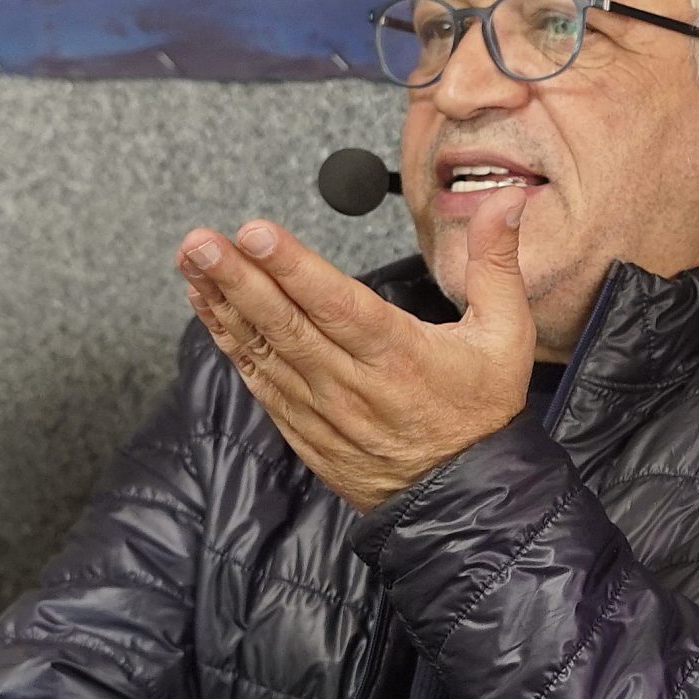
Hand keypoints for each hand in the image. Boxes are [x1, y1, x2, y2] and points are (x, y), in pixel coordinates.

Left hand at [176, 188, 532, 513]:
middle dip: (237, 278)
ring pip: (263, 349)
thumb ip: (496, 263)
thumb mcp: (507, 336)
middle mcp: (353, 382)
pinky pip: (257, 379)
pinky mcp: (302, 427)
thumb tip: (503, 201)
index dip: (294, 268)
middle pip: (286, 324)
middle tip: (200, 241)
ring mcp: (321, 408)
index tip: (256, 233)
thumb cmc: (481, 411)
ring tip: (191, 260)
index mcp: (400, 355)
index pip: (338, 305)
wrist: (460, 497)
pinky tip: (206, 306)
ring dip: (222, 303)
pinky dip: (228, 340)